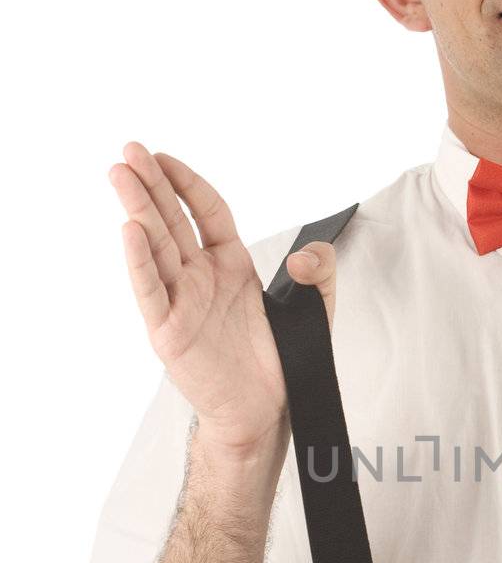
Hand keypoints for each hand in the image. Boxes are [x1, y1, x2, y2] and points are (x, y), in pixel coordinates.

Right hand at [109, 142, 339, 458]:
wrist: (267, 411)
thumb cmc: (282, 361)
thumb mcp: (314, 308)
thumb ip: (320, 272)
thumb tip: (306, 255)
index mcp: (230, 264)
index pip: (204, 211)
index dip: (186, 183)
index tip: (165, 157)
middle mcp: (201, 277)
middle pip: (171, 220)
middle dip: (151, 184)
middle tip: (129, 150)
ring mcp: (182, 302)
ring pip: (155, 247)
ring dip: (137, 210)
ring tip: (120, 175)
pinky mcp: (170, 330)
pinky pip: (151, 290)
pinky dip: (139, 261)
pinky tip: (129, 229)